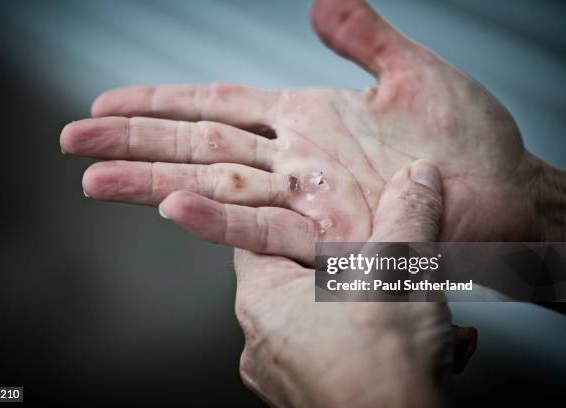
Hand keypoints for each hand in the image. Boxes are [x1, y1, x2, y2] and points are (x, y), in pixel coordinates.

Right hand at [61, 0, 564, 256]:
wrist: (507, 196)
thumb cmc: (471, 140)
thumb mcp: (412, 75)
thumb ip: (363, 40)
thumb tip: (320, 2)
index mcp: (306, 119)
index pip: (216, 105)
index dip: (162, 102)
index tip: (109, 102)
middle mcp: (294, 160)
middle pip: (199, 145)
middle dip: (133, 141)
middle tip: (74, 140)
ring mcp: (306, 199)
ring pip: (215, 185)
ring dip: (152, 183)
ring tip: (95, 179)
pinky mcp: (328, 236)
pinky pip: (262, 225)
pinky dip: (217, 217)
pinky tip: (172, 206)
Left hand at [231, 161, 473, 407]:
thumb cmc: (381, 365)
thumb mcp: (397, 270)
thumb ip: (407, 216)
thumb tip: (416, 179)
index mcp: (262, 301)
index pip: (255, 238)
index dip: (291, 221)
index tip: (319, 217)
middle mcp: (262, 342)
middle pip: (298, 281)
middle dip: (346, 272)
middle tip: (378, 267)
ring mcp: (284, 376)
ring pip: (324, 321)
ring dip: (370, 311)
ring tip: (408, 314)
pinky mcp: (312, 399)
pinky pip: (339, 356)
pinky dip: (374, 345)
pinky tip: (415, 345)